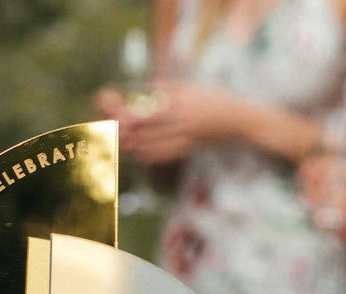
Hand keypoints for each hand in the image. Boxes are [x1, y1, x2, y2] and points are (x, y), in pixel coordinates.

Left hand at [101, 81, 242, 165]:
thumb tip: (135, 92)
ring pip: (151, 146)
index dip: (128, 117)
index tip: (114, 117)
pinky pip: (161, 155)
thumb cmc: (209, 98)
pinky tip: (134, 153)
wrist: (235, 120)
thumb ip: (161, 89)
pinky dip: (146, 155)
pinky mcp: (186, 149)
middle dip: (125, 133)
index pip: (148, 113)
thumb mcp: (186, 87)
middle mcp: (180, 122)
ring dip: (132, 146)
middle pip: (146, 131)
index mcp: (179, 103)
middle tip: (109, 132)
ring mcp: (183, 138)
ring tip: (116, 143)